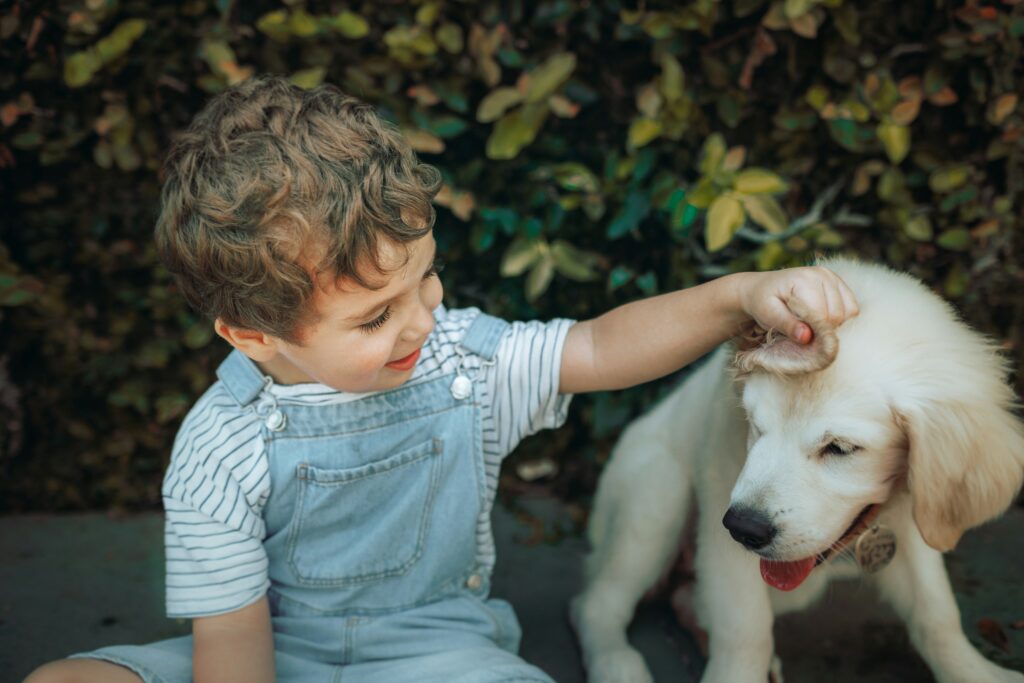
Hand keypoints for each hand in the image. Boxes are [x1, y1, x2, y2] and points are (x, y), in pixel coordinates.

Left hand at [736, 266, 858, 343]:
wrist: (761, 289)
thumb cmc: (763, 303)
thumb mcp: (768, 315)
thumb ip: (787, 325)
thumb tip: (807, 337)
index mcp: (804, 279)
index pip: (822, 315)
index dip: (813, 332)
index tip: (799, 337)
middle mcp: (822, 274)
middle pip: (838, 314)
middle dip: (822, 328)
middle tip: (803, 330)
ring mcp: (833, 276)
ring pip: (849, 312)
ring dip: (833, 324)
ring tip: (810, 323)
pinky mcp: (839, 283)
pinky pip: (852, 308)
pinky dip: (841, 318)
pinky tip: (822, 318)